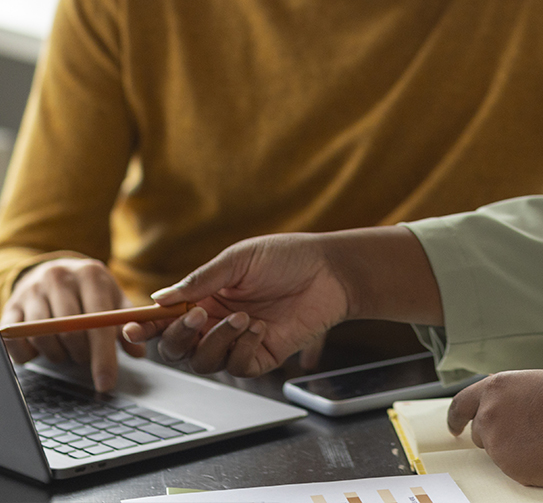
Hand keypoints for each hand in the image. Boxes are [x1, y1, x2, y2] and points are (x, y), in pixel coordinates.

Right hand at [1, 257, 144, 391]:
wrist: (54, 269)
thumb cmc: (90, 289)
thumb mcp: (112, 297)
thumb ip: (126, 322)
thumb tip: (139, 352)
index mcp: (90, 274)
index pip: (99, 320)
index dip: (103, 355)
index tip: (106, 382)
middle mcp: (59, 278)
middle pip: (70, 331)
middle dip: (82, 354)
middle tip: (85, 356)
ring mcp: (32, 291)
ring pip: (43, 337)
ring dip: (58, 355)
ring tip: (67, 350)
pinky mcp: (10, 306)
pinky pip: (16, 341)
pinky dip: (29, 354)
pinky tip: (41, 349)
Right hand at [122, 233, 351, 377]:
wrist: (330, 271)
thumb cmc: (287, 257)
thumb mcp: (240, 259)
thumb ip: (200, 280)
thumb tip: (159, 297)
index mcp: (205, 298)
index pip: (166, 319)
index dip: (145, 326)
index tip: (131, 327)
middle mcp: (216, 323)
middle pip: (176, 348)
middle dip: (179, 337)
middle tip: (198, 318)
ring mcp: (237, 342)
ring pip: (203, 362)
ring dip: (217, 341)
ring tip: (243, 316)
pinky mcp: (261, 356)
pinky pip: (237, 367)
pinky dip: (242, 348)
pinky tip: (260, 328)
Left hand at [447, 370, 542, 487]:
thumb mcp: (542, 382)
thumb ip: (516, 393)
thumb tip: (510, 403)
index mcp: (499, 387)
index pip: (462, 403)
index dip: (456, 417)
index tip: (455, 426)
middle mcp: (491, 414)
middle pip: (481, 430)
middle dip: (497, 432)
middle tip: (526, 432)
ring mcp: (498, 444)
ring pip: (497, 451)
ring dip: (512, 447)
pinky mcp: (511, 470)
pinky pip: (512, 468)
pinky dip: (525, 463)